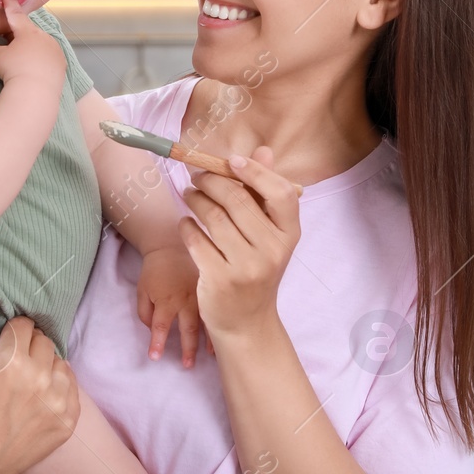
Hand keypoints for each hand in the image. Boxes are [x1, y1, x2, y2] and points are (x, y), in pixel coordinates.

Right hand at [0, 0, 64, 86]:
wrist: (36, 92)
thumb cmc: (15, 71)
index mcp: (27, 31)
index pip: (15, 14)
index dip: (9, 3)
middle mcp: (44, 37)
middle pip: (29, 31)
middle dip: (20, 33)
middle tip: (10, 40)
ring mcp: (55, 50)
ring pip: (41, 43)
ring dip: (33, 47)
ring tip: (23, 59)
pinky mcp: (61, 63)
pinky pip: (50, 57)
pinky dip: (43, 59)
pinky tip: (36, 67)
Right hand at [0, 307, 79, 473]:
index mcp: (12, 360)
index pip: (24, 325)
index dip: (10, 335)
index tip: (3, 348)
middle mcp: (39, 377)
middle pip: (43, 341)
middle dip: (28, 348)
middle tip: (13, 366)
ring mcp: (58, 400)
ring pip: (59, 362)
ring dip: (45, 366)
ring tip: (26, 383)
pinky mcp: (68, 419)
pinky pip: (72, 386)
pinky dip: (58, 387)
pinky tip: (38, 398)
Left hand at [136, 245, 207, 366]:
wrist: (172, 247)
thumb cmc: (155, 271)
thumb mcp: (142, 290)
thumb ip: (145, 312)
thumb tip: (153, 330)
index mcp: (166, 299)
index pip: (160, 326)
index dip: (157, 343)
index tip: (155, 357)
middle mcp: (185, 300)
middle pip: (187, 329)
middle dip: (187, 349)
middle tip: (186, 365)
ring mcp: (201, 295)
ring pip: (207, 322)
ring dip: (208, 342)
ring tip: (209, 358)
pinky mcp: (210, 291)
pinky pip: (217, 311)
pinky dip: (219, 326)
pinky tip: (223, 339)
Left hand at [177, 146, 301, 342]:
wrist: (247, 323)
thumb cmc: (257, 270)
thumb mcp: (269, 236)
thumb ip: (265, 193)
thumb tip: (263, 150)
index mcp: (289, 235)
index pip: (281, 192)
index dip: (256, 172)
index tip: (232, 161)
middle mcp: (272, 250)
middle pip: (238, 199)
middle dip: (212, 181)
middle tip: (197, 176)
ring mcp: (246, 267)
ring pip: (213, 217)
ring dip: (195, 199)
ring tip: (189, 194)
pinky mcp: (219, 279)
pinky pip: (196, 239)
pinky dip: (186, 226)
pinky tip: (185, 223)